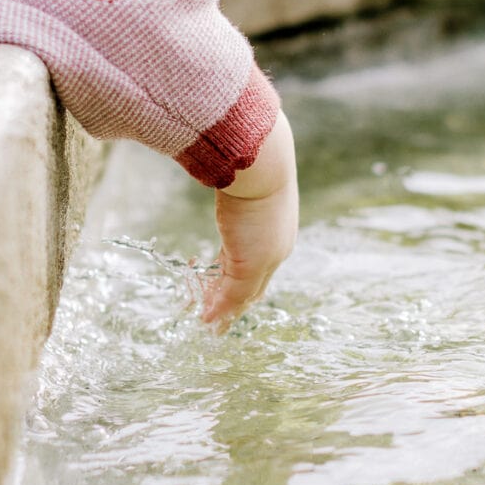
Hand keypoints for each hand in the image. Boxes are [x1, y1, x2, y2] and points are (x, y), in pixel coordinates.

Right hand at [201, 111, 297, 330]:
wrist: (263, 163)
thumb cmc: (253, 162)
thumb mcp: (248, 178)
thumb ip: (238, 182)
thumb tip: (227, 164)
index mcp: (278, 229)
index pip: (259, 261)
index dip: (239, 275)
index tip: (220, 285)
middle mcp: (277, 248)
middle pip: (255, 284)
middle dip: (233, 300)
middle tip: (214, 314)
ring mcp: (266, 259)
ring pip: (245, 293)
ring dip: (224, 309)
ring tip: (208, 322)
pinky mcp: (250, 264)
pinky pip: (233, 294)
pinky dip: (219, 308)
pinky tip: (205, 317)